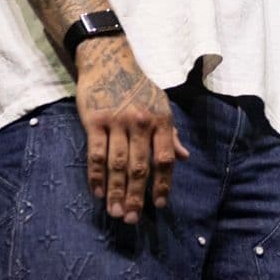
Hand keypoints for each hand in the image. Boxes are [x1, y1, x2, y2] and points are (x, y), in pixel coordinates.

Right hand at [74, 37, 188, 221]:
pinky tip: (98, 192)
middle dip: (136, 196)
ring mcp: (117, 122)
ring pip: (117, 165)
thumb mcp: (160, 105)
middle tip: (132, 219)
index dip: (162, 184)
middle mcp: (141, 122)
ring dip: (116, 192)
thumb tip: (184, 157)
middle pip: (140, 167)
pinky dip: (97, 176)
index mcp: (161, 120)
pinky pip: (96, 154)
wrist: (108, 60)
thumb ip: (170, 133)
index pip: (164, 159)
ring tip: (115, 212)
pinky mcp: (94, 121)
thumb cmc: (137, 86)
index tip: (159, 205)